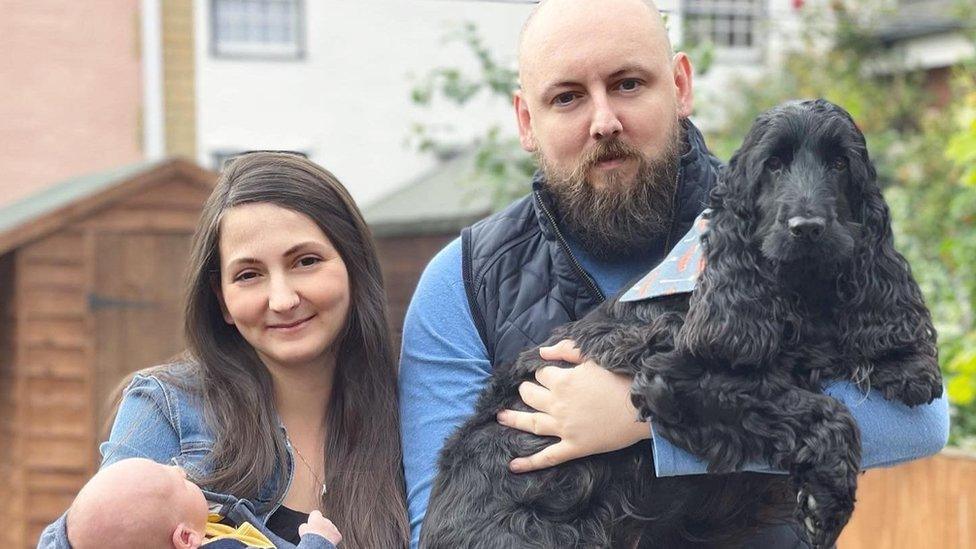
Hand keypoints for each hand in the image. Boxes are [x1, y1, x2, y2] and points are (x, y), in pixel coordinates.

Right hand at [299, 510, 341, 545]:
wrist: (317, 543)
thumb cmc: (309, 535)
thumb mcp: (302, 528)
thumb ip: (305, 525)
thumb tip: (305, 526)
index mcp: (317, 516)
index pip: (315, 514)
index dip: (313, 519)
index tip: (311, 524)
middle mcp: (326, 520)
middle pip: (324, 521)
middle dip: (321, 526)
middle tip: (316, 534)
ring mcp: (333, 527)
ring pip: (330, 528)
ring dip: (327, 532)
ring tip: (321, 539)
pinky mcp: (338, 535)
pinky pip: (336, 536)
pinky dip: (333, 539)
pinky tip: (327, 542)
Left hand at [496, 339, 649, 472]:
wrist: (644, 407)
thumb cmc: (622, 379)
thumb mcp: (594, 357)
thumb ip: (566, 351)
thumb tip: (542, 351)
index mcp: (563, 381)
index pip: (541, 374)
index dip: (542, 372)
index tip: (546, 373)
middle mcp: (558, 404)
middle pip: (531, 396)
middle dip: (526, 391)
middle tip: (526, 391)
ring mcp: (564, 428)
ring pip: (532, 423)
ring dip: (514, 419)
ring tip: (500, 417)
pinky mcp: (574, 447)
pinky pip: (548, 457)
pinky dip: (530, 462)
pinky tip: (513, 465)